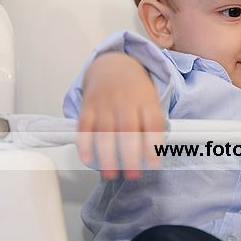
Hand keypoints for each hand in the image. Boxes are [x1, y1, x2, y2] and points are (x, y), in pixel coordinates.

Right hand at [78, 53, 165, 179]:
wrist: (113, 66)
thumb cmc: (135, 89)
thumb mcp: (151, 100)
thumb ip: (153, 124)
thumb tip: (156, 154)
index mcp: (146, 99)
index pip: (152, 123)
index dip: (153, 145)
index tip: (154, 164)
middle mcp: (125, 101)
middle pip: (127, 130)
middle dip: (130, 155)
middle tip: (132, 175)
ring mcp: (105, 103)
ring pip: (105, 132)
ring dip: (107, 156)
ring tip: (111, 174)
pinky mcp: (87, 107)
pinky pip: (84, 127)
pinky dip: (85, 145)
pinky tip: (89, 160)